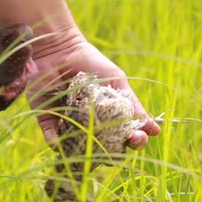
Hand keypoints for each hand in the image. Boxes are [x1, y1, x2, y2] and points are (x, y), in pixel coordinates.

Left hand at [27, 27, 160, 149]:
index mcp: (109, 116)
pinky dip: (55, 142)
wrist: (60, 49)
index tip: (138, 137)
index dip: (135, 140)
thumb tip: (153, 129)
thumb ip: (131, 103)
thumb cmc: (91, 62)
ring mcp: (69, 124)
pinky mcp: (48, 120)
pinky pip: (52, 137)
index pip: (126, 135)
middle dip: (113, 151)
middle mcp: (91, 125)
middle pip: (105, 147)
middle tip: (119, 145)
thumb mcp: (116, 80)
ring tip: (90, 149)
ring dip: (83, 152)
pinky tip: (59, 143)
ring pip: (77, 147)